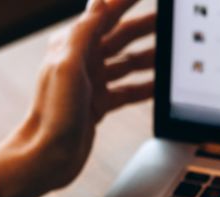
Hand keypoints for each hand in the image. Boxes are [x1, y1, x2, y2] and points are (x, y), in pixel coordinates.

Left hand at [0, 0, 154, 196]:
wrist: (47, 157)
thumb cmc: (53, 114)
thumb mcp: (68, 66)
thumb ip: (84, 32)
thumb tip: (98, 1)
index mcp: (73, 46)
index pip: (105, 15)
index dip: (126, 1)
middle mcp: (82, 62)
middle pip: (121, 37)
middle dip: (146, 26)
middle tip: (169, 20)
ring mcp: (92, 84)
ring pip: (127, 63)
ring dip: (150, 55)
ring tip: (172, 51)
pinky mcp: (99, 105)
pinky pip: (128, 90)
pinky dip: (145, 86)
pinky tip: (161, 86)